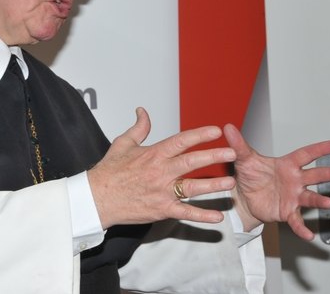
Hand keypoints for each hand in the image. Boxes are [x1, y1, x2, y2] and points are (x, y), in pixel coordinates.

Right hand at [88, 108, 236, 228]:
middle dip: (214, 156)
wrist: (97, 197)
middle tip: (232, 153)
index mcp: (153, 154)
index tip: (216, 131)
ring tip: (230, 182)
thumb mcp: (123, 143)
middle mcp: (160, 171)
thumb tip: (142, 112)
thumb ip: (138, 127)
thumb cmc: (109, 171)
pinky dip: (202, 216)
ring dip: (214, 185)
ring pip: (193, 187)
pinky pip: (185, 213)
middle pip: (192, 161)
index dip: (200, 135)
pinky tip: (217, 216)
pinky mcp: (161, 209)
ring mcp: (162, 191)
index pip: (181, 140)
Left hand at [224, 124, 329, 239]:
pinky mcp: (287, 211)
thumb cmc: (250, 175)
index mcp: (287, 165)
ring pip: (310, 198)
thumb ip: (238, 144)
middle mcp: (295, 180)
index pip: (306, 154)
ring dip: (320, 200)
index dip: (320, 149)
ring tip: (328, 203)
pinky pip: (297, 220)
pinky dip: (302, 228)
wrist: (243, 196)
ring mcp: (293, 196)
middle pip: (316, 175)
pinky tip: (308, 234)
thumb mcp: (244, 159)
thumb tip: (228, 128)